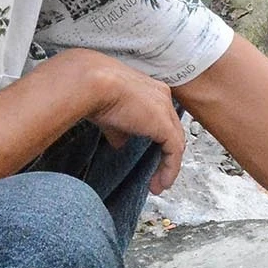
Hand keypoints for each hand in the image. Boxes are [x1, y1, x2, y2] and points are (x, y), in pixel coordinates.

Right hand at [55, 51, 184, 193]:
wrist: (92, 83)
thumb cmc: (93, 91)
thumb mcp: (109, 115)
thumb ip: (119, 130)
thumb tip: (120, 144)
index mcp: (150, 90)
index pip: (162, 118)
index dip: (159, 139)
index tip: (151, 157)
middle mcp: (162, 97)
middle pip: (172, 131)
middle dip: (167, 155)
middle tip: (158, 175)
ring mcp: (165, 110)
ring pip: (175, 143)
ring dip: (168, 167)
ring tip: (158, 185)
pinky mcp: (164, 125)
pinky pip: (173, 152)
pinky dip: (169, 170)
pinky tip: (161, 183)